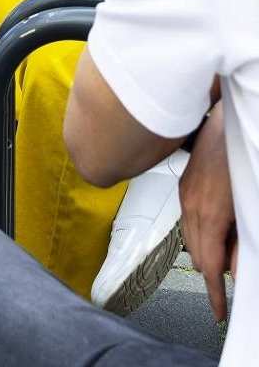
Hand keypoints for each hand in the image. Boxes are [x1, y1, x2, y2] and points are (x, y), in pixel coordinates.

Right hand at [180, 103, 233, 321]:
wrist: (224, 122)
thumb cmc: (241, 158)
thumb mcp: (249, 209)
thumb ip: (242, 243)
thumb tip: (235, 269)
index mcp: (209, 214)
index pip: (208, 266)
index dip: (214, 293)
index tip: (219, 311)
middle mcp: (191, 205)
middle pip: (196, 253)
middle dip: (211, 272)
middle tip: (227, 284)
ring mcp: (185, 193)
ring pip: (188, 236)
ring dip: (204, 250)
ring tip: (222, 256)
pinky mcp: (184, 184)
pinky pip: (187, 218)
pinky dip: (198, 231)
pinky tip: (212, 229)